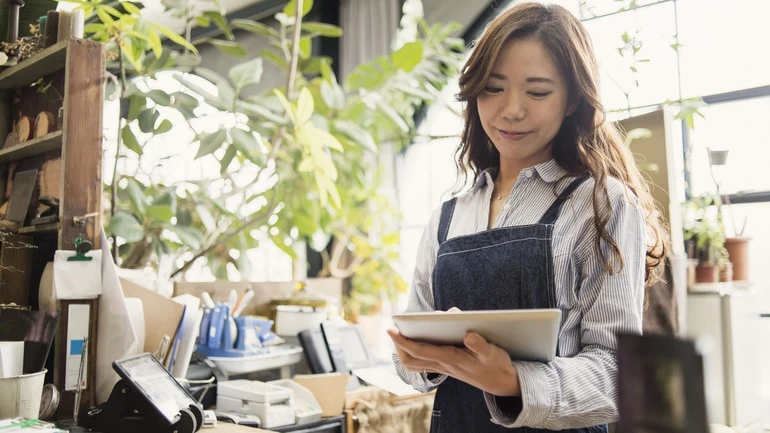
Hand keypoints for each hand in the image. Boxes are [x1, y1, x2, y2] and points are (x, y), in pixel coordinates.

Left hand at [387, 328, 520, 396]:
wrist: (503, 383)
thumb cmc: (497, 365)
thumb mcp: (493, 354)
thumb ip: (481, 345)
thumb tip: (468, 335)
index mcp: (451, 359)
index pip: (420, 351)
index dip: (403, 341)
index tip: (391, 330)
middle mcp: (444, 364)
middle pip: (411, 360)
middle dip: (399, 346)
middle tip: (393, 331)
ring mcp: (444, 367)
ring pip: (415, 363)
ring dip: (404, 350)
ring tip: (400, 333)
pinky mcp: (448, 367)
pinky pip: (424, 362)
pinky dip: (415, 352)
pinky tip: (417, 340)